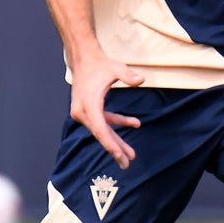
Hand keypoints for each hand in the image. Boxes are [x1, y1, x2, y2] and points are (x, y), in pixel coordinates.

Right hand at [69, 53, 145, 169]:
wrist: (82, 58)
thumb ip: (127, 75)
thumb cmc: (99, 63)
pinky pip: (102, 121)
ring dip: (116, 140)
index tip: (120, 155)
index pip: (100, 129)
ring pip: (102, 130)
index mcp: (89, 105)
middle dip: (115, 149)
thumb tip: (141, 80)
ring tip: (131, 154)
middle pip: (101, 134)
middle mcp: (82, 112)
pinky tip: (133, 123)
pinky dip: (116, 123)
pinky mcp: (86, 110)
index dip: (111, 144)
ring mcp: (83, 112)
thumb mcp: (115, 67)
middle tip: (127, 164)